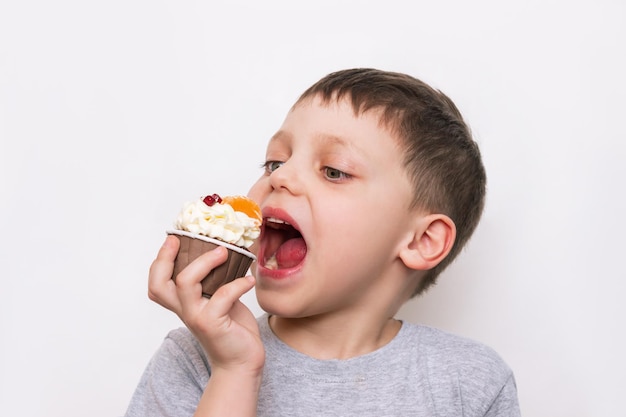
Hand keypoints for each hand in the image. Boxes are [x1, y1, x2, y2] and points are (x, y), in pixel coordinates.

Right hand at [148, 235, 264, 374]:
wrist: (242, 361)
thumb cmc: (232, 328)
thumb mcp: (220, 299)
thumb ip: (215, 281)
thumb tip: (225, 250)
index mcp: (183, 303)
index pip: (157, 282)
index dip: (160, 260)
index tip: (173, 239)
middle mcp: (184, 310)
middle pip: (159, 284)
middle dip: (166, 258)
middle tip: (183, 240)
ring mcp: (196, 317)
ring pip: (185, 283)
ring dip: (204, 262)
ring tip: (224, 252)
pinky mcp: (212, 324)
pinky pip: (222, 296)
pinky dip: (237, 284)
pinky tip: (249, 280)